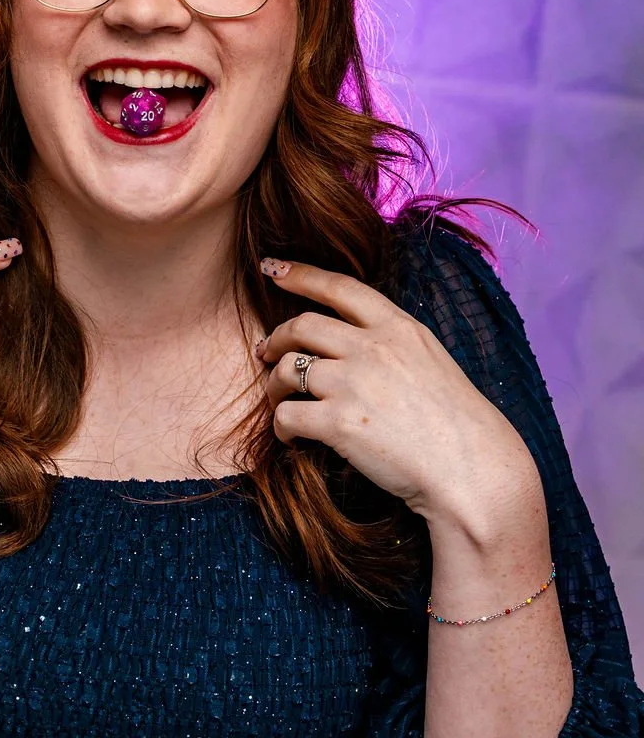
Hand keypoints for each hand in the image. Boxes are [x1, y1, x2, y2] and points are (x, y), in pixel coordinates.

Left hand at [255, 259, 539, 529]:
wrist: (472, 470)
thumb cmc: (458, 424)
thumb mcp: (431, 360)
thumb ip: (392, 343)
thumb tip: (351, 342)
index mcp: (399, 327)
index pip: (339, 286)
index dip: (301, 274)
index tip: (273, 267)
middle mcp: (373, 347)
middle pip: (302, 325)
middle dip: (276, 337)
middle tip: (265, 351)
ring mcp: (353, 382)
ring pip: (287, 369)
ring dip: (273, 384)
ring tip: (277, 398)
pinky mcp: (339, 423)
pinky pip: (287, 416)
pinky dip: (280, 426)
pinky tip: (289, 437)